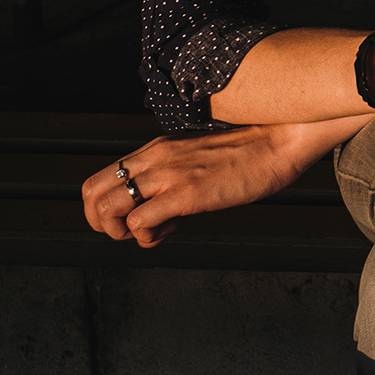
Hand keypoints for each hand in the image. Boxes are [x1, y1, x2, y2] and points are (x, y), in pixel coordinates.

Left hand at [79, 125, 311, 247]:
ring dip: (120, 232)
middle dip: (101, 223)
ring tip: (151, 232)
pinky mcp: (186, 193)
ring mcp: (169, 174)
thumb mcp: (200, 157)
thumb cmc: (252, 152)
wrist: (284, 138)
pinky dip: (146, 237)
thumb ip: (175, 175)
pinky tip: (171, 230)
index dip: (104, 209)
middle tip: (131, 231)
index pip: (100, 179)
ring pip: (107, 208)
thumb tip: (161, 207)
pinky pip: (139, 222)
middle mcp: (155, 158)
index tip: (130, 219)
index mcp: (157, 150)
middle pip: (91, 193)